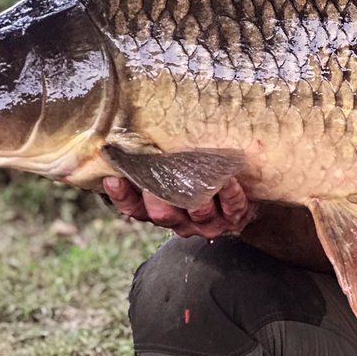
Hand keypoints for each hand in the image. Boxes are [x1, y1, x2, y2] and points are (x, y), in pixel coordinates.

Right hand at [102, 176, 254, 238]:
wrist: (243, 198)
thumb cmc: (201, 179)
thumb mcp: (174, 172)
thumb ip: (155, 161)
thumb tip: (132, 133)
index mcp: (161, 211)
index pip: (134, 209)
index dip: (122, 196)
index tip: (113, 178)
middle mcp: (182, 221)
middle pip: (163, 215)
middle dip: (157, 198)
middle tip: (153, 180)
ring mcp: (209, 222)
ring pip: (198, 214)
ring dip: (196, 197)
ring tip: (196, 176)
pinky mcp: (236, 216)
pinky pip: (232, 208)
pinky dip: (230, 194)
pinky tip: (228, 180)